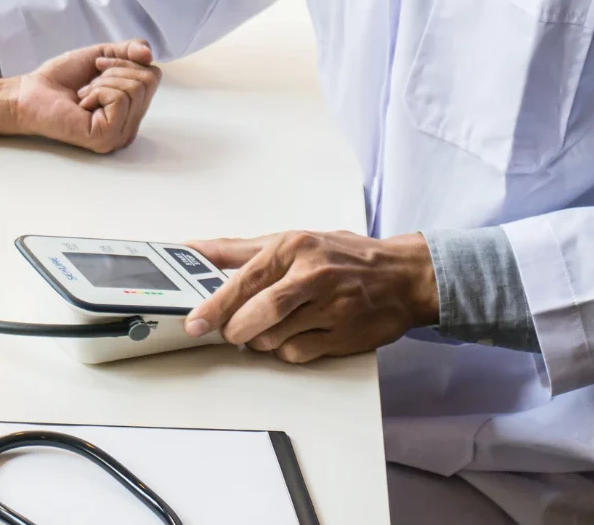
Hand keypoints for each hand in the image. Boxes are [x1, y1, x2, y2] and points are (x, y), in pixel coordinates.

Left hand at [10, 40, 161, 152]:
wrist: (31, 93)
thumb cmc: (62, 79)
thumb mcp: (102, 55)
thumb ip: (129, 51)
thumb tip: (149, 53)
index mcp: (132, 109)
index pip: (154, 75)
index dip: (126, 62)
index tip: (98, 67)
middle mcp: (130, 126)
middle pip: (148, 81)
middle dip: (115, 70)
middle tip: (89, 83)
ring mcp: (120, 134)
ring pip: (135, 89)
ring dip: (103, 83)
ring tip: (84, 95)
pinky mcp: (107, 137)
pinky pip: (119, 99)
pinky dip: (97, 92)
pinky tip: (82, 105)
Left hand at [182, 231, 438, 362]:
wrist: (403, 276)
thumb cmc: (341, 256)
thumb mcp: (290, 240)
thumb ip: (237, 249)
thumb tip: (191, 249)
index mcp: (294, 247)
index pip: (246, 280)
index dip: (215, 305)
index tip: (194, 322)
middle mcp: (313, 276)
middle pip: (260, 315)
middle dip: (236, 329)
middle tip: (231, 329)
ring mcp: (331, 308)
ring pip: (274, 339)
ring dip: (259, 340)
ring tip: (268, 326)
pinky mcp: (343, 337)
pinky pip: (296, 354)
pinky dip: (284, 350)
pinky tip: (293, 334)